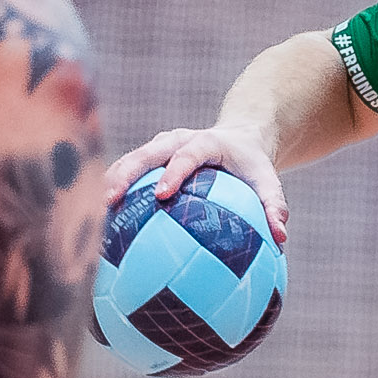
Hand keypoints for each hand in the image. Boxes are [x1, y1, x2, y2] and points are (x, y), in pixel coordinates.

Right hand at [101, 124, 287, 242]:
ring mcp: (159, 147)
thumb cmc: (252, 166)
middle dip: (127, 173)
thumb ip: (274, 206)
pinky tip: (103, 220)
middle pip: (147, 152)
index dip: (173, 172)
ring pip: (130, 160)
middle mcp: (177, 140)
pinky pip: (128, 172)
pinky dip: (114, 190)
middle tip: (111, 200)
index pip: (186, 154)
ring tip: (96, 211)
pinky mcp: (150, 158)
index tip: (162, 195)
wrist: (238, 139)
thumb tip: (281, 237)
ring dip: (111, 181)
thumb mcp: (268, 181)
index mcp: (205, 142)